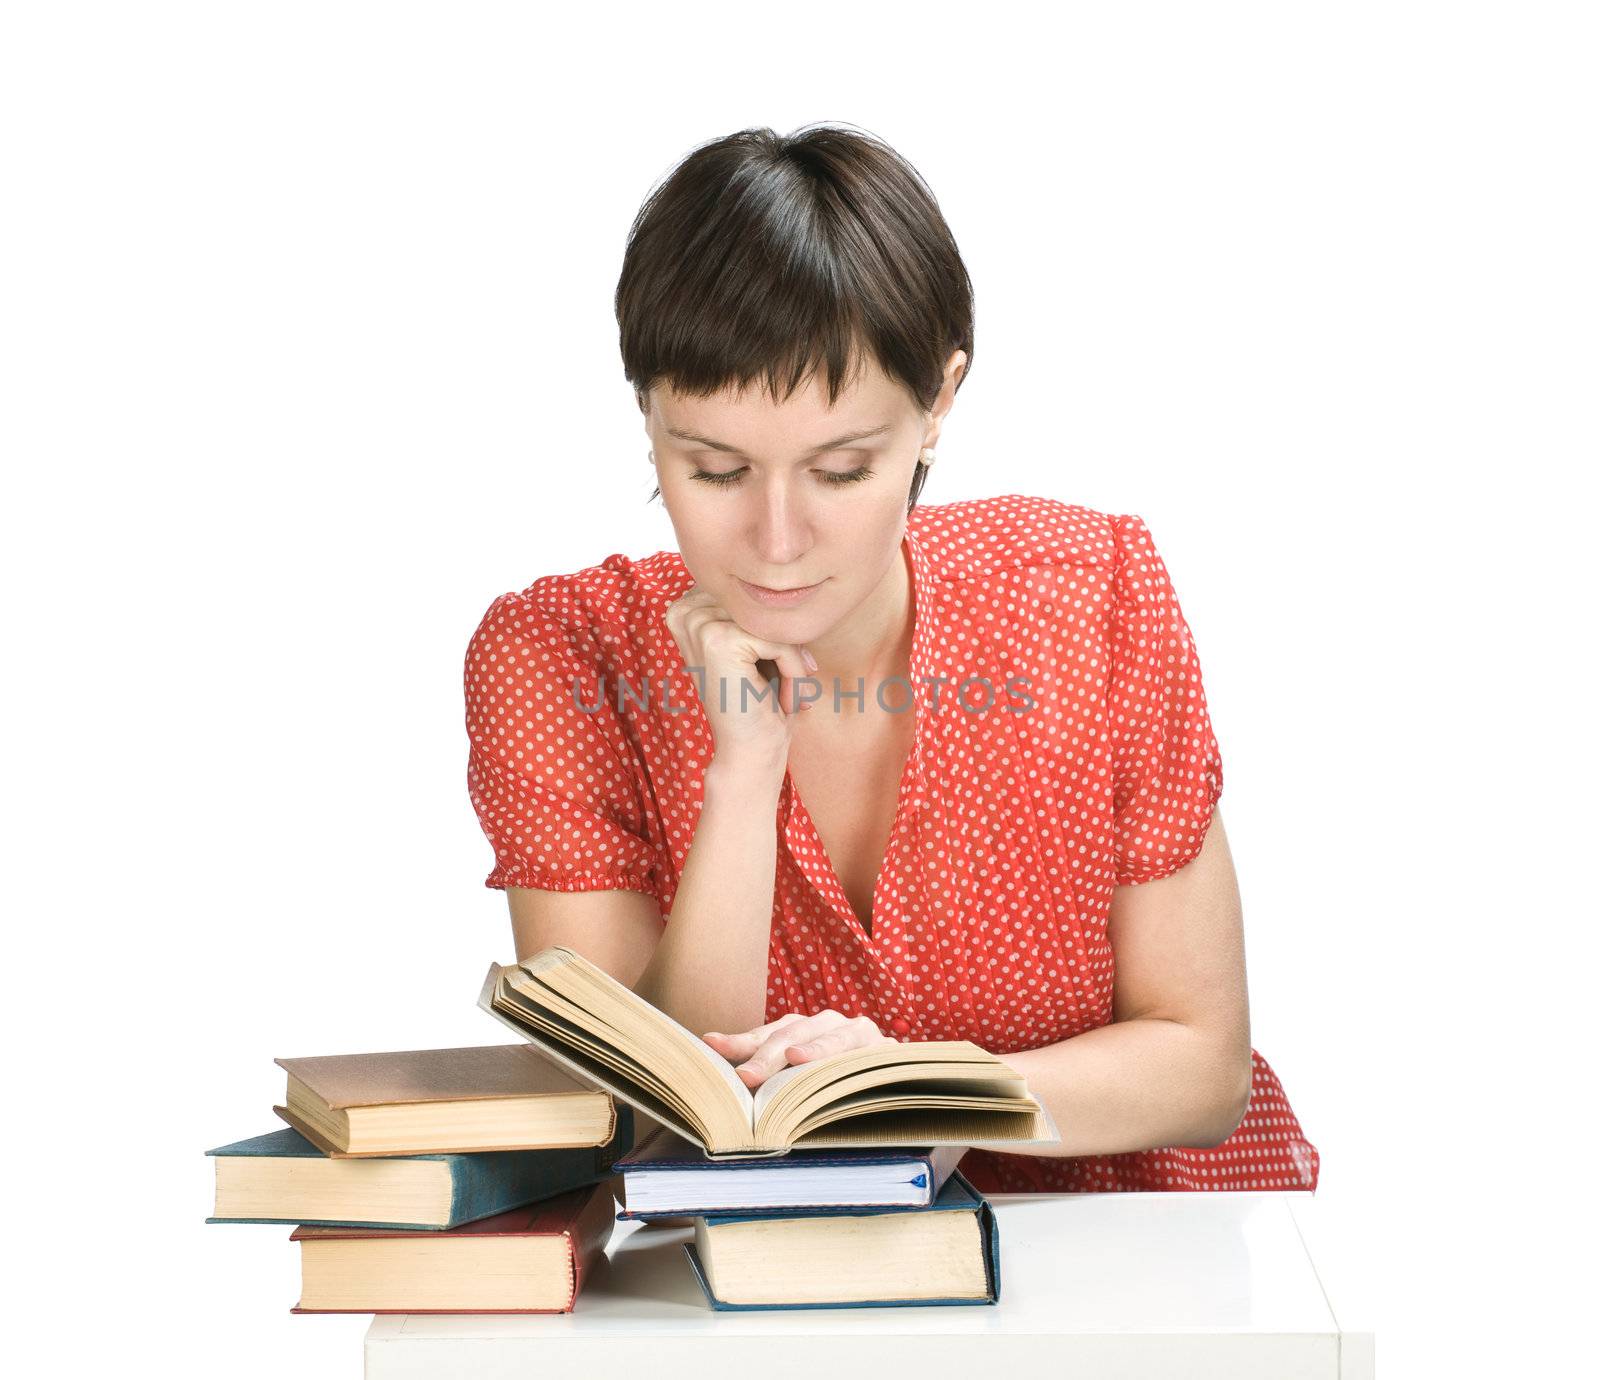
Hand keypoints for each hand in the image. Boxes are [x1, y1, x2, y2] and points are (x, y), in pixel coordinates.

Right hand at [663, 584, 816, 767]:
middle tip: (783, 686)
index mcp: (687, 607)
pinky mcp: (717, 640)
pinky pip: (780, 640)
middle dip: (786, 644)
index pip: (755, 594)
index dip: (775, 630)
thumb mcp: (756, 644)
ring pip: (775, 622)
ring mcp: (698, 624)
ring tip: (783, 693)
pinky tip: (784, 699)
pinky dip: (795, 671)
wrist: (751, 750)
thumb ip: (758, 607)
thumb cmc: (761, 699)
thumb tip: (783, 571)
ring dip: (792, 660)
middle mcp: (684, 610)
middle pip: (764, 605)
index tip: (774, 669)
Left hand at [703, 1010, 893, 1089]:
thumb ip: (769, 1083)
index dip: (739, 1041)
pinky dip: (850, 1056)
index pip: (764, 1034)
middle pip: (791, 1034)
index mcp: (800, 1029)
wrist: (894, 1086)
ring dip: (812, 1048)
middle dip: (767, 1055)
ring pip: (829, 1036)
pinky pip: (864, 1051)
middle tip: (746, 1076)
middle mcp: (826, 1023)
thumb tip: (728, 1090)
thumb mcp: (798, 1083)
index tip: (711, 1044)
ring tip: (793, 1059)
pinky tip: (839, 1067)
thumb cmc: (834, 1088)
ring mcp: (856, 1031)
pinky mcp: (883, 1047)